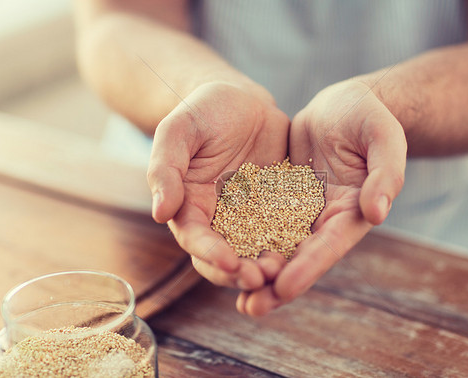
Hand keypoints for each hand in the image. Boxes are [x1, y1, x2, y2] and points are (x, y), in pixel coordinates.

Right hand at [147, 81, 288, 290]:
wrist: (241, 101)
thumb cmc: (202, 112)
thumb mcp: (178, 131)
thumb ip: (165, 168)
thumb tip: (160, 213)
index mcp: (190, 206)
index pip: (196, 239)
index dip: (210, 254)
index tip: (230, 263)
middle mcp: (220, 219)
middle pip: (226, 257)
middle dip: (241, 273)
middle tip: (261, 278)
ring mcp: (251, 216)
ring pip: (257, 251)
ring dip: (268, 266)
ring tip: (284, 271)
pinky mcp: (279, 207)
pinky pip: (287, 229)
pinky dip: (294, 244)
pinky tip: (307, 250)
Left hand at [237, 79, 406, 314]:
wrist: (343, 106)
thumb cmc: (369, 117)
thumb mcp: (383, 137)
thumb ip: (385, 173)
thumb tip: (377, 213)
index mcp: (351, 210)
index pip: (330, 244)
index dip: (307, 267)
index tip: (283, 287)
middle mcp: (326, 219)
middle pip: (301, 258)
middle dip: (277, 285)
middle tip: (251, 307)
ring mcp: (301, 211)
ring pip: (278, 247)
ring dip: (258, 273)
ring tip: (236, 298)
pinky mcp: (280, 198)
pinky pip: (260, 222)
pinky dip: (245, 241)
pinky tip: (221, 257)